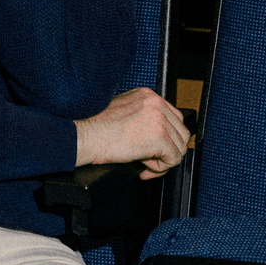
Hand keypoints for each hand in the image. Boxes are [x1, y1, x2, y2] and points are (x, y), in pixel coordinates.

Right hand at [74, 87, 189, 177]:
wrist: (85, 135)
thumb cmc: (96, 127)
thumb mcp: (123, 111)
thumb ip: (142, 117)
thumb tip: (153, 134)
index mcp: (148, 95)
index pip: (173, 118)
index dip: (165, 139)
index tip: (151, 149)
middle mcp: (156, 103)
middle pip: (180, 133)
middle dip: (167, 151)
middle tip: (148, 160)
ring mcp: (159, 119)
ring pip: (179, 147)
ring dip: (163, 160)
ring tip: (145, 164)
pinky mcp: (159, 137)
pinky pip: (173, 159)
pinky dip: (160, 169)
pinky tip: (144, 168)